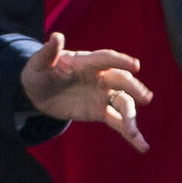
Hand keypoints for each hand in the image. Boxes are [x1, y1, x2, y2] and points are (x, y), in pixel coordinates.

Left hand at [22, 36, 150, 148]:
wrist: (37, 93)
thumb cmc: (38, 73)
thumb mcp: (38, 64)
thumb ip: (48, 52)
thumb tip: (56, 36)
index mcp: (86, 62)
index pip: (106, 59)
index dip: (121, 61)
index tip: (136, 66)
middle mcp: (100, 76)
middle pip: (121, 81)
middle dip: (133, 89)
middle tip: (144, 98)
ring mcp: (103, 95)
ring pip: (123, 103)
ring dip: (131, 116)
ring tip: (133, 132)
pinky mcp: (100, 111)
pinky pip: (118, 122)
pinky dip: (130, 134)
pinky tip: (142, 146)